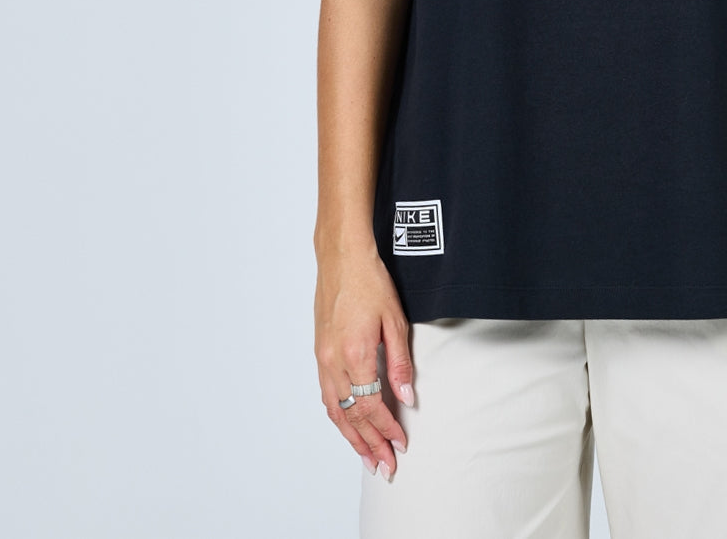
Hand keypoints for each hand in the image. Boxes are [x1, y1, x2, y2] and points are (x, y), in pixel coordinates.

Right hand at [315, 242, 415, 479]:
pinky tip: (347, 428)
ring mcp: (323, 359)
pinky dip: (338, 418)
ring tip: (367, 459)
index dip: (387, 429)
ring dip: (352, 438)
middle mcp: (334, 362)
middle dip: (369, 445)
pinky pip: (327, 397)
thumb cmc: (370, 282)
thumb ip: (400, 363)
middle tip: (385, 467)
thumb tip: (407, 397)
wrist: (341, 258)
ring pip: (335, 411)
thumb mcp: (394, 320)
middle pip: (351, 417)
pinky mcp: (319, 353)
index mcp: (355, 354)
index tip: (401, 443)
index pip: (372, 406)